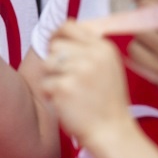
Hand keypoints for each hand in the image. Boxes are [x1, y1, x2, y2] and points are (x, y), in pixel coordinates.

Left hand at [42, 20, 132, 146]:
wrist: (112, 131)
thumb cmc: (107, 101)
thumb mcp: (108, 66)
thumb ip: (89, 47)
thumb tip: (65, 26)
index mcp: (103, 48)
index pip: (69, 27)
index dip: (56, 35)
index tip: (53, 44)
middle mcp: (93, 56)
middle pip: (55, 45)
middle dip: (55, 61)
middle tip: (66, 78)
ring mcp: (79, 71)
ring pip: (47, 64)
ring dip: (52, 79)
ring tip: (68, 92)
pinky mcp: (65, 87)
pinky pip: (45, 84)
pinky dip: (50, 95)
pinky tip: (65, 103)